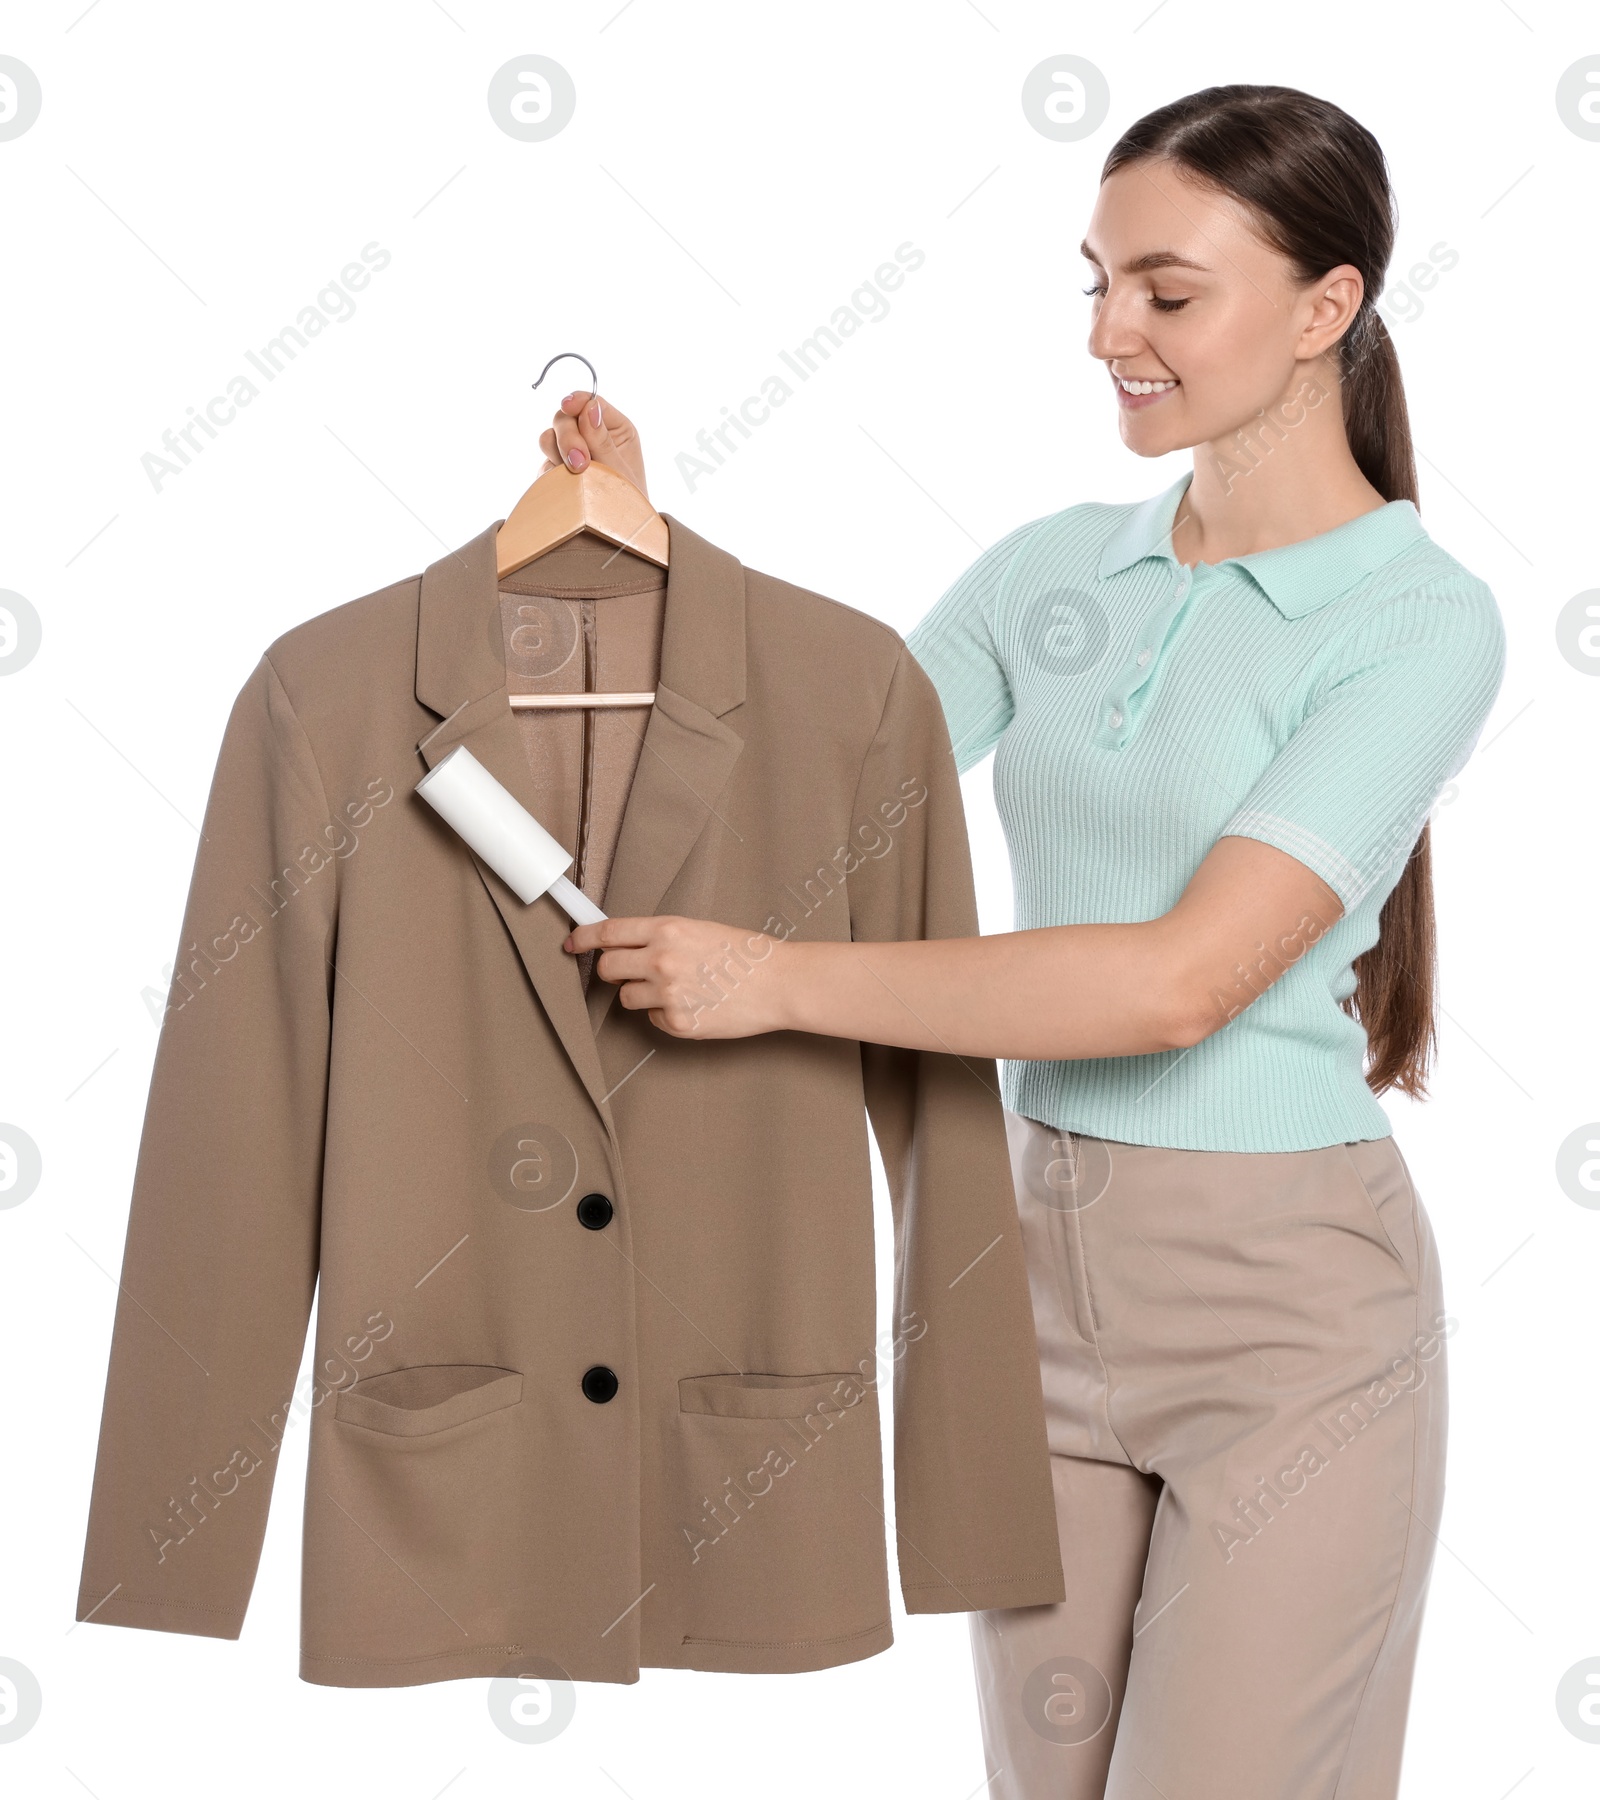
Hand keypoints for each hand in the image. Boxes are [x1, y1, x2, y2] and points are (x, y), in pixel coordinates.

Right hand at [539, 392, 648, 497]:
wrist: (618, 539)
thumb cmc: (629, 506)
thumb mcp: (621, 472)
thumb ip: (602, 440)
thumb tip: (590, 407)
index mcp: (614, 429)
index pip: (591, 403)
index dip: (577, 401)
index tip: (568, 406)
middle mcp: (591, 437)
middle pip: (564, 418)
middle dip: (568, 437)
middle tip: (579, 463)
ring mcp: (571, 454)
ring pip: (549, 438)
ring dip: (558, 454)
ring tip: (577, 476)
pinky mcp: (557, 472)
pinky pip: (544, 464)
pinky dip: (551, 474)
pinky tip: (566, 489)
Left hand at [564, 915, 788, 1038]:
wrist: (778, 983)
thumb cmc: (746, 955)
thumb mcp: (700, 929)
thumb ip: (662, 937)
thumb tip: (628, 946)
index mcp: (668, 930)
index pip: (608, 932)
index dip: (583, 939)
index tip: (572, 943)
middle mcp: (662, 960)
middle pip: (608, 968)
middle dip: (611, 971)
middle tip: (626, 972)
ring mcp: (667, 994)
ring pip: (626, 998)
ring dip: (641, 994)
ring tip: (676, 989)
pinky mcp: (677, 1023)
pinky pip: (652, 1019)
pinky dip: (665, 1014)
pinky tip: (693, 1005)